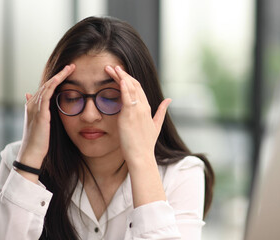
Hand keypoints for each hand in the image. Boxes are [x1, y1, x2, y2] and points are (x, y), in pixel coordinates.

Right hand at [17, 64, 74, 173]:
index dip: (57, 79)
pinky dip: (53, 84)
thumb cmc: (40, 141)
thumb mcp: (43, 125)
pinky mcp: (40, 113)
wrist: (32, 154)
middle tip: (72, 66)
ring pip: (47, 86)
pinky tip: (61, 78)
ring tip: (70, 68)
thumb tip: (40, 104)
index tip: (69, 72)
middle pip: (47, 84)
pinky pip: (46, 94)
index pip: (47, 88)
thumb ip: (44, 113)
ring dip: (59, 76)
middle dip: (60, 74)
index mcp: (34, 106)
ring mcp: (35, 108)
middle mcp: (32, 104)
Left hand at [105, 65, 169, 206]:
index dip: (130, 79)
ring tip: (110, 68)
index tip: (120, 73)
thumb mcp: (156, 125)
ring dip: (120, 76)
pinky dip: (124, 87)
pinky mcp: (130, 115)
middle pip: (134, 85)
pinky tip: (120, 78)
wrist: (141, 156)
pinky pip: (127, 97)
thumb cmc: (145, 144)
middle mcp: (143, 107)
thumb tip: (169, 100)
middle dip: (123, 74)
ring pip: (130, 88)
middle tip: (112, 67)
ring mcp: (137, 110)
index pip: (139, 88)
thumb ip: (161, 111)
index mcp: (148, 108)